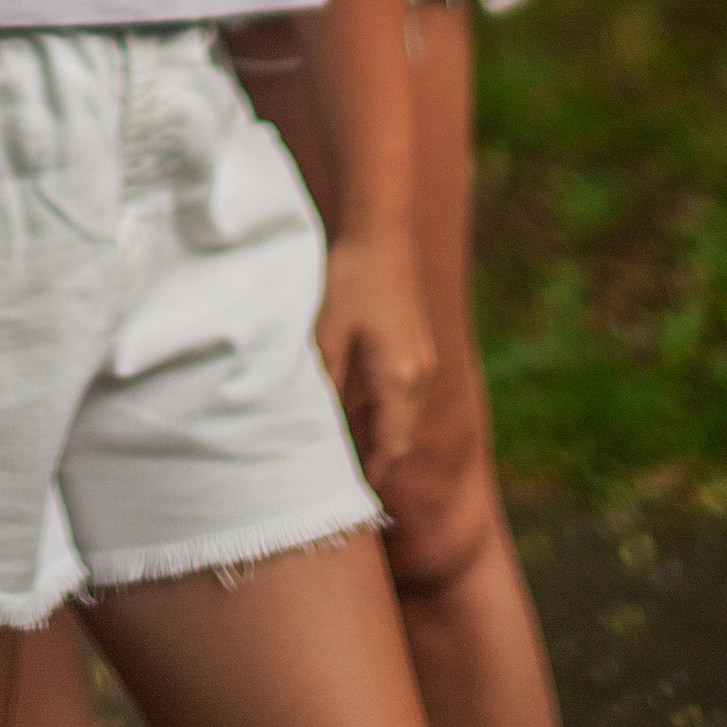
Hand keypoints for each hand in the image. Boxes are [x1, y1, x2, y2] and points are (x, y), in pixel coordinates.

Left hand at [315, 221, 433, 487]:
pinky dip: (377, 407)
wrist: (380, 232)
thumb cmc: (350, 279)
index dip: (369, 473)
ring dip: (372, 431)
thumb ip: (321, 383)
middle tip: (332, 475)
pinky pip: (398, 392)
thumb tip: (307, 424)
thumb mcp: (325, 333)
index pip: (390, 447)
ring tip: (333, 446)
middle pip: (397, 436)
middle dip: (369, 456)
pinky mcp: (414, 346)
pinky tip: (345, 404)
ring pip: (399, 415)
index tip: (344, 494)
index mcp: (398, 380)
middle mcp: (418, 376)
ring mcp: (420, 360)